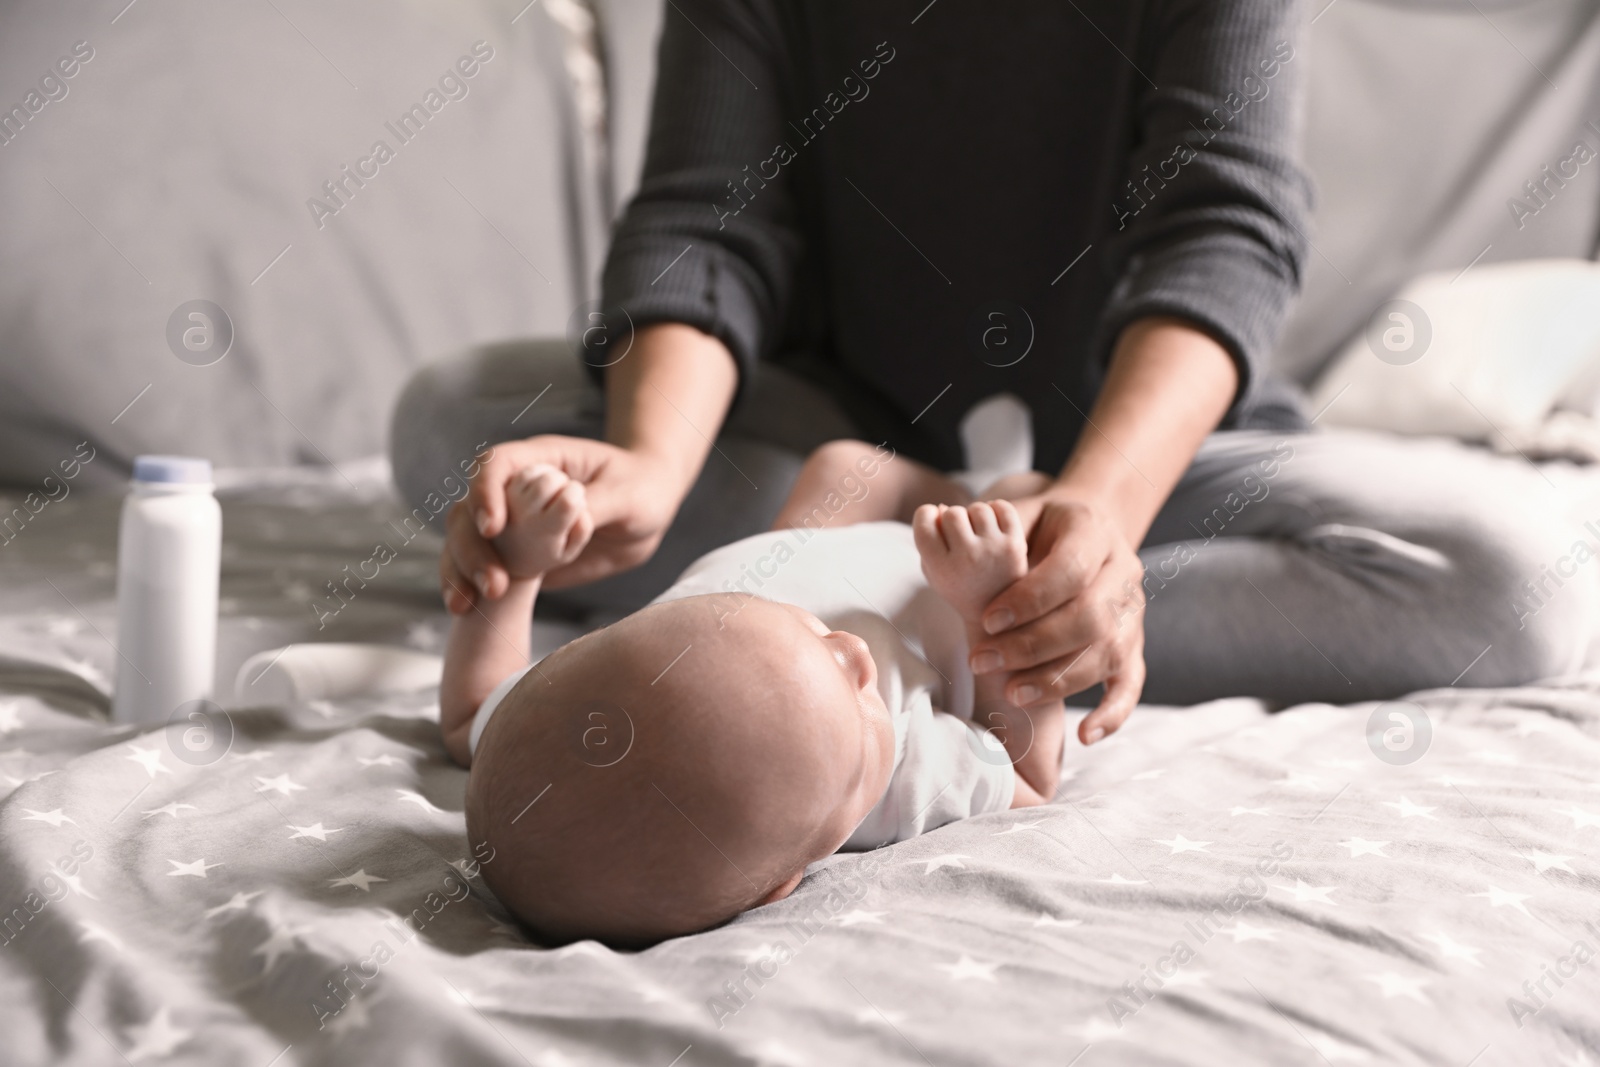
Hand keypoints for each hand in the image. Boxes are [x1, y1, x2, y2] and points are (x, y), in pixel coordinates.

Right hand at [440, 435, 684, 613]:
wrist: (647, 513)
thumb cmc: (639, 488)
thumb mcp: (626, 495)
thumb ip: (595, 504)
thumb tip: (566, 509)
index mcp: (541, 461)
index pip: (497, 465)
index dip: (486, 491)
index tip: (493, 527)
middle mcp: (516, 488)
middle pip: (469, 507)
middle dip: (472, 547)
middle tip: (494, 585)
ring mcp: (512, 522)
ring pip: (465, 538)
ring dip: (462, 570)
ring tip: (467, 605)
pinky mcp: (516, 552)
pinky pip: (481, 565)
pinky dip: (467, 584)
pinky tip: (462, 607)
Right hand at [911, 500, 1027, 620]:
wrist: (999, 618)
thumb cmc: (961, 588)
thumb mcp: (934, 573)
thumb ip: (929, 541)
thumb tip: (943, 507)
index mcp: (941, 568)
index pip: (924, 521)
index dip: (926, 515)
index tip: (933, 521)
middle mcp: (967, 558)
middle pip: (952, 512)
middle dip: (953, 518)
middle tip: (960, 533)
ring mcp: (994, 551)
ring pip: (978, 508)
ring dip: (975, 516)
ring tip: (978, 532)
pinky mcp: (1016, 545)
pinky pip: (1003, 508)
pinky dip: (997, 510)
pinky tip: (994, 525)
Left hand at [967, 492, 1146, 745]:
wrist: (1090, 527)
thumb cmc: (1042, 526)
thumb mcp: (1023, 511)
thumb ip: (998, 529)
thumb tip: (955, 539)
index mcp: (1094, 531)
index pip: (1071, 569)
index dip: (1030, 599)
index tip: (987, 620)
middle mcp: (1124, 571)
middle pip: (1091, 617)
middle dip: (1033, 645)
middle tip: (983, 662)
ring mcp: (1134, 610)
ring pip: (1108, 653)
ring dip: (1058, 679)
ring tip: (1012, 693)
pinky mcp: (1136, 644)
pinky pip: (1132, 682)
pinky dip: (1113, 712)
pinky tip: (1086, 736)